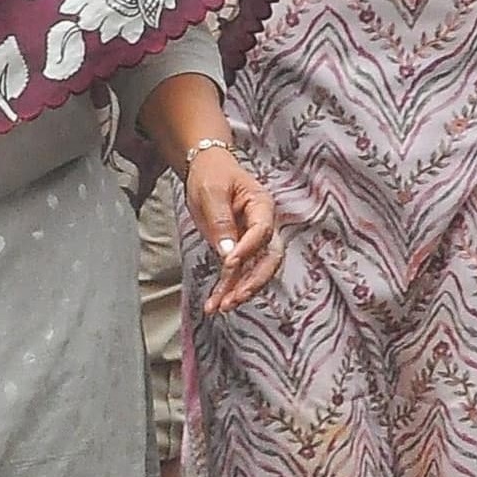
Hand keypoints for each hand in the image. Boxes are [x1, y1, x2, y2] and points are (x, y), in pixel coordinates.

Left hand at [185, 149, 278, 314]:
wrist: (206, 169)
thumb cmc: (212, 173)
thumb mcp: (212, 191)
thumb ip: (221, 221)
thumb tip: (228, 253)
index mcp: (262, 205)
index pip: (262, 231)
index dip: (248, 249)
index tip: (230, 263)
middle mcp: (263, 226)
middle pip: (269, 259)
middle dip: (253, 281)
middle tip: (236, 297)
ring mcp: (252, 241)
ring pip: (255, 272)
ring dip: (239, 291)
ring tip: (221, 308)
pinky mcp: (239, 251)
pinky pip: (237, 275)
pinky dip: (227, 290)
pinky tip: (215, 305)